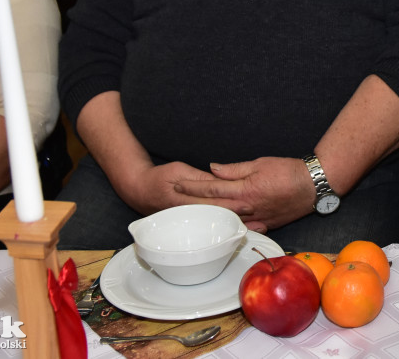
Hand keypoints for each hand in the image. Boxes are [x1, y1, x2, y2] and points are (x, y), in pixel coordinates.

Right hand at [114, 161, 255, 218]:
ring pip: (215, 222)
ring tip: (255, 224)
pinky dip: (223, 225)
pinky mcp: (190, 223)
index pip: (214, 202)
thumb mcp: (179, 170)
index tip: (250, 202)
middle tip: (259, 216)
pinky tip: (237, 227)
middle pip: (218, 215)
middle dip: (238, 216)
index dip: (233, 203)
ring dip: (234, 223)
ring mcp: (189, 221)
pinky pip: (209, 225)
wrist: (139, 191)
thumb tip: (219, 179)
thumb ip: (200, 177)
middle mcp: (189, 214)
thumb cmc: (160, 178)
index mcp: (187, 199)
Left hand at [178, 157, 314, 232]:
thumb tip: (213, 169)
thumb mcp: (259, 163)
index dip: (192, 187)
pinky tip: (220, 227)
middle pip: (214, 208)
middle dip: (193, 204)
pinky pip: (243, 228)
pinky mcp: (266, 224)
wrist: (313, 186)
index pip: (212, 190)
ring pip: (226, 220)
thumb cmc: (288, 171)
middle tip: (175, 201)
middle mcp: (248, 208)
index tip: (177, 185)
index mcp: (244, 190)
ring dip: (208, 217)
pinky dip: (229, 227)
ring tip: (191, 214)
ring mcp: (256, 219)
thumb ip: (234, 169)